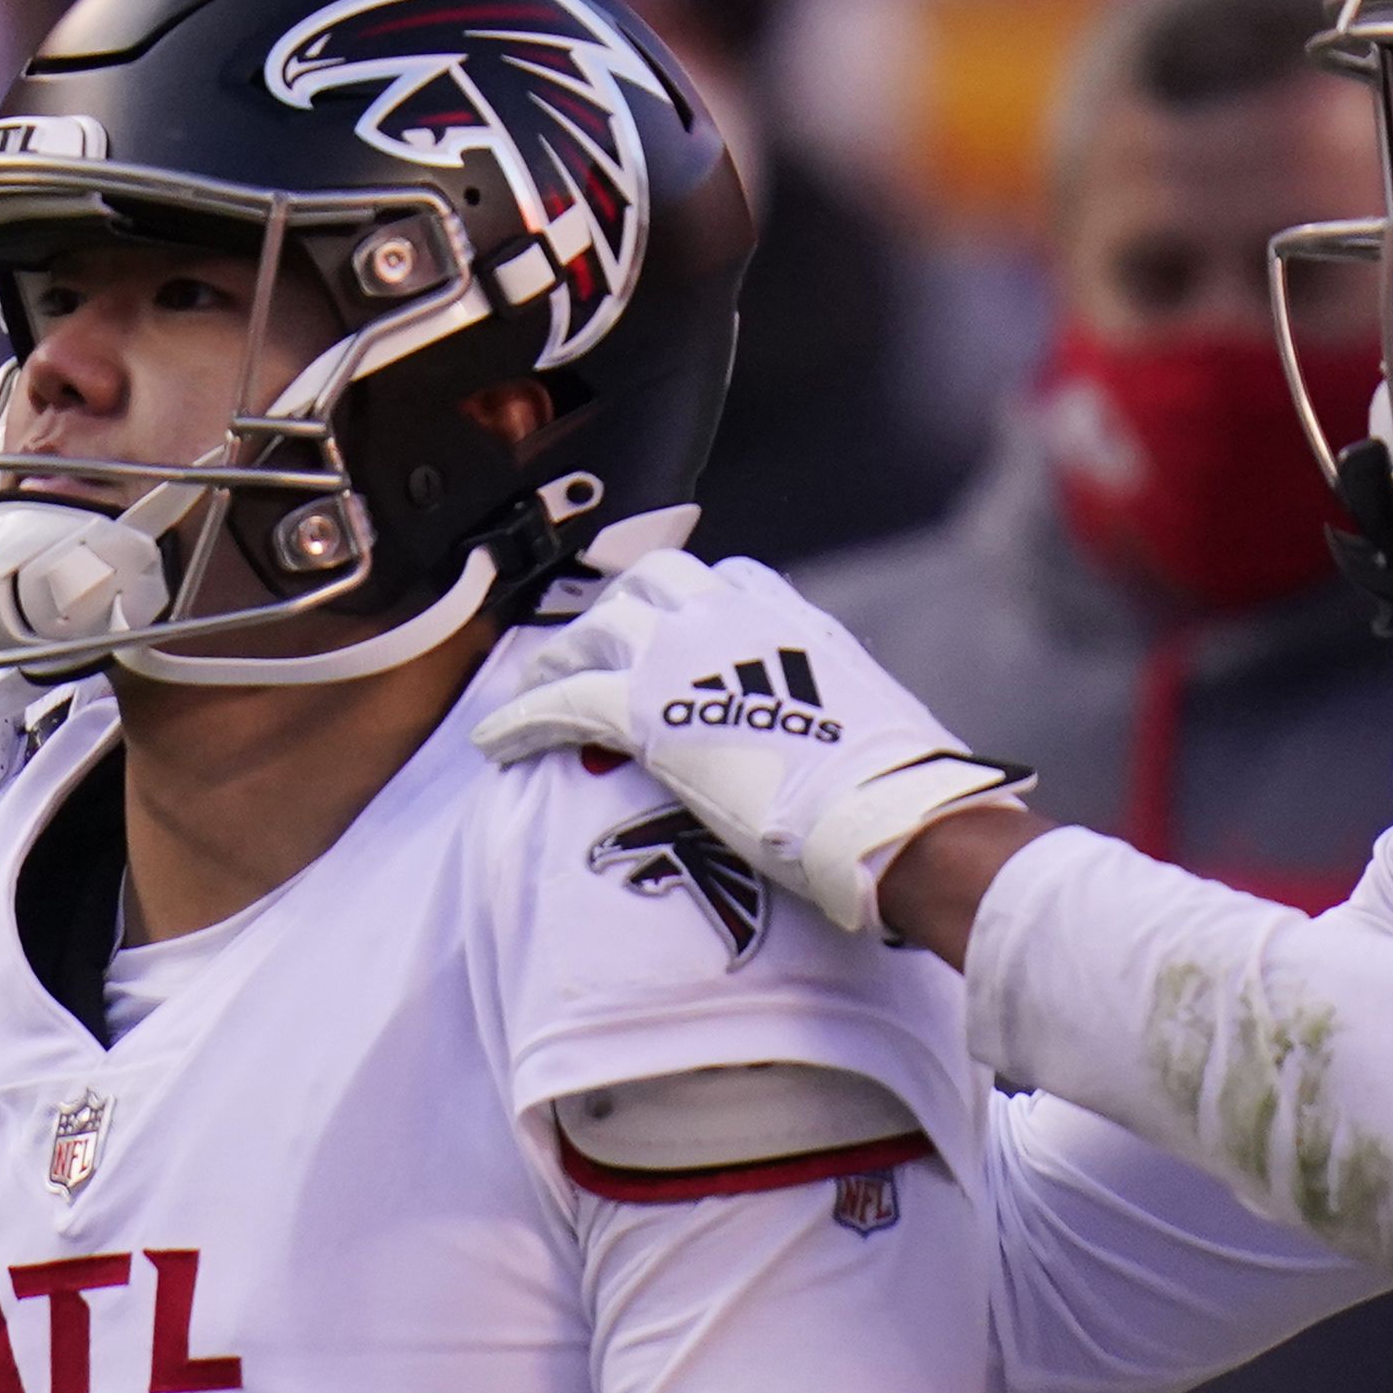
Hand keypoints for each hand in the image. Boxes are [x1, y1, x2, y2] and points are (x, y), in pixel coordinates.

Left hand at [470, 550, 1019, 930]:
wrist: (885, 813)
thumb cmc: (896, 789)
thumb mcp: (868, 722)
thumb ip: (833, 710)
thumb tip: (843, 740)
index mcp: (793, 618)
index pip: (727, 578)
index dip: (688, 604)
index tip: (671, 632)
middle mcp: (735, 618)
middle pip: (649, 584)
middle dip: (613, 614)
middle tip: (587, 650)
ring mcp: (685, 656)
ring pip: (595, 631)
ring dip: (559, 659)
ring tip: (532, 691)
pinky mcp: (645, 710)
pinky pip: (562, 700)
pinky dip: (523, 718)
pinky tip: (497, 740)